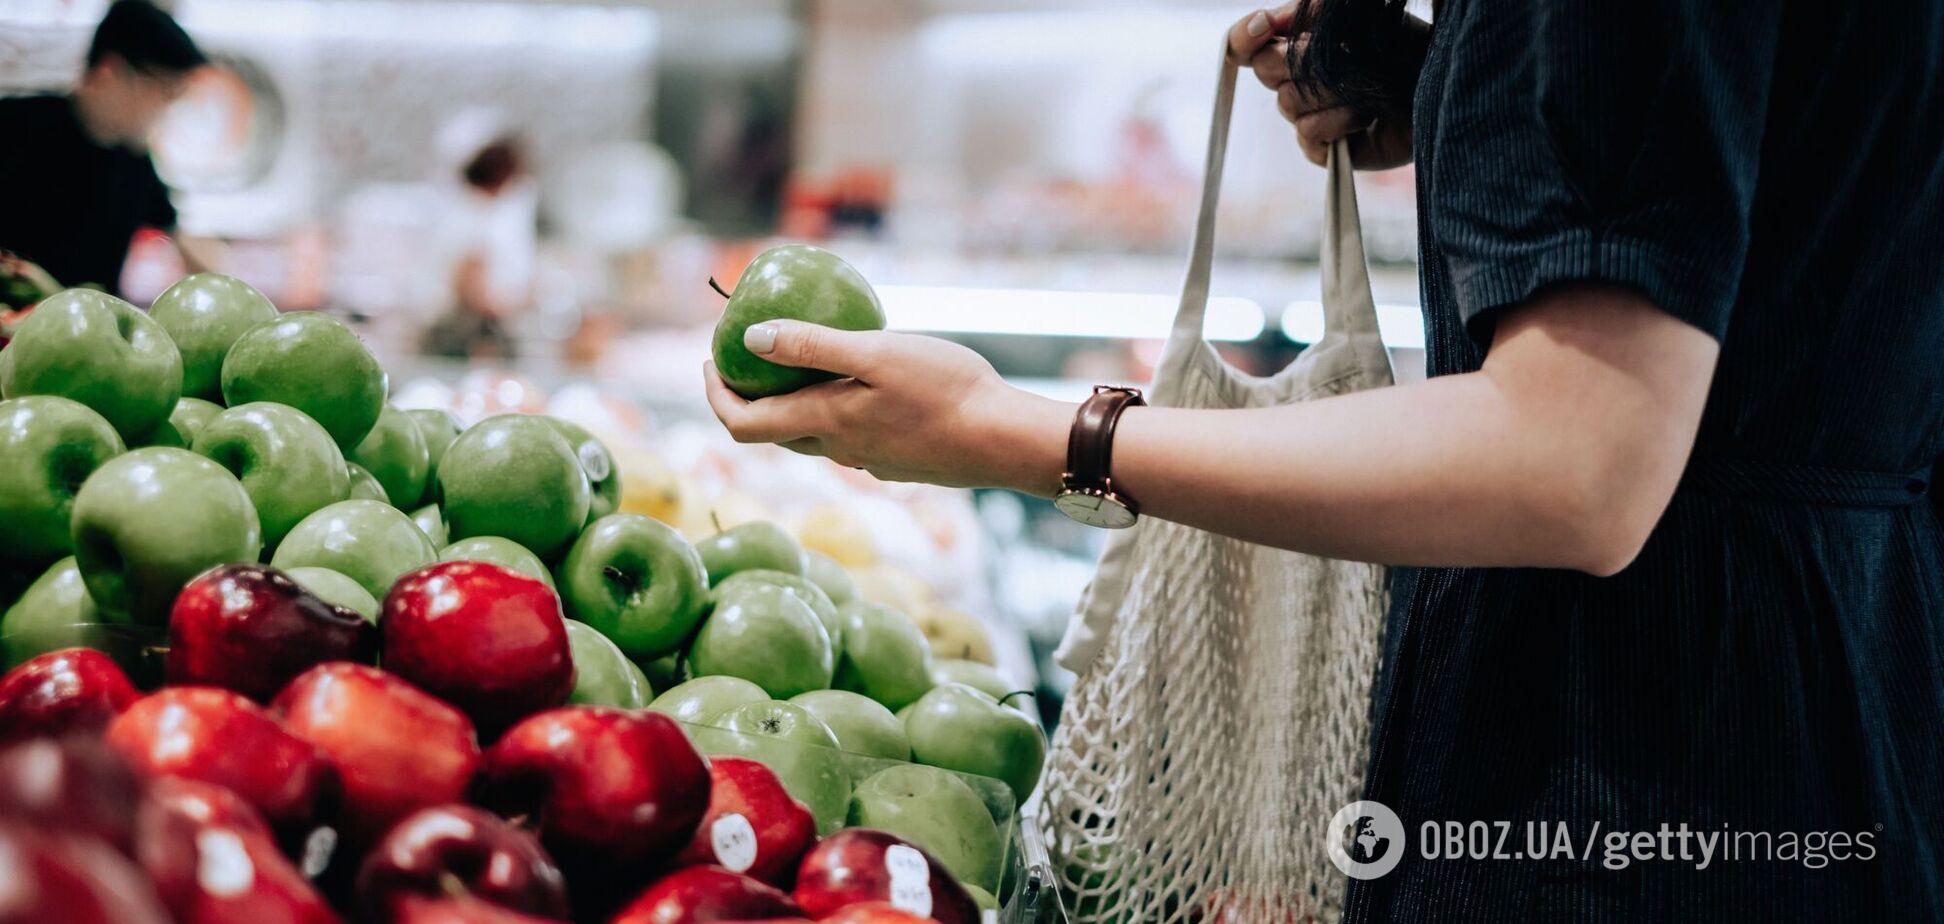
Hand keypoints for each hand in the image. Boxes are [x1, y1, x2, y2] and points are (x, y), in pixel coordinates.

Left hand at [703, 321, 1070, 494]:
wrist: (1004, 440)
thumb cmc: (946, 390)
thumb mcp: (877, 353)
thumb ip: (813, 346)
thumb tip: (751, 339)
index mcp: (825, 424)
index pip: (743, 425)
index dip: (714, 397)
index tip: (709, 362)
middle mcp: (839, 451)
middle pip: (771, 433)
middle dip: (747, 398)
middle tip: (743, 358)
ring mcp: (869, 461)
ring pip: (812, 437)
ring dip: (790, 405)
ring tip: (798, 363)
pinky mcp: (896, 461)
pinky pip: (848, 437)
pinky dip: (832, 410)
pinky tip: (858, 382)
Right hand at [1226, 3, 1417, 168]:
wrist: (1439, 85)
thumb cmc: (1401, 47)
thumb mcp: (1349, 17)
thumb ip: (1306, 11)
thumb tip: (1267, 20)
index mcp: (1297, 47)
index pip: (1247, 44)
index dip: (1244, 36)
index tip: (1264, 26)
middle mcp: (1298, 82)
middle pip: (1264, 70)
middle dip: (1298, 60)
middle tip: (1338, 59)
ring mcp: (1310, 116)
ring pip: (1288, 103)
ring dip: (1331, 91)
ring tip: (1367, 89)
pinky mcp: (1325, 149)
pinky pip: (1308, 135)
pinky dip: (1339, 122)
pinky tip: (1365, 117)